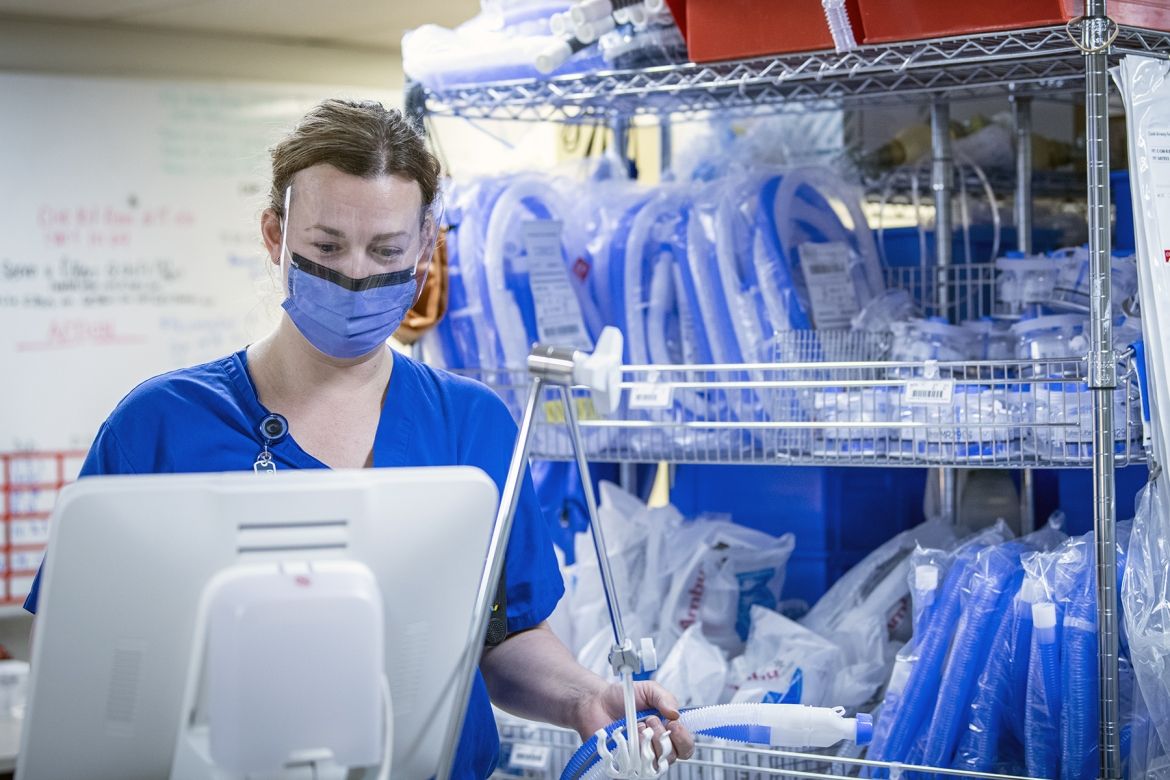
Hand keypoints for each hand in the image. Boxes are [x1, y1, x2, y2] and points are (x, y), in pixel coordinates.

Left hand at [574, 680, 695, 762]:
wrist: (597, 702)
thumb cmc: (622, 697)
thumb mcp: (648, 689)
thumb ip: (665, 698)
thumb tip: (676, 714)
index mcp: (667, 730)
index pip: (685, 746)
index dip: (683, 738)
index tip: (673, 724)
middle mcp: (656, 747)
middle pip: (672, 756)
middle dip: (663, 737)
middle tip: (650, 720)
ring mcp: (641, 756)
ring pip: (655, 762)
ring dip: (647, 742)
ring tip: (637, 726)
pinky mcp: (626, 762)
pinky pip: (636, 766)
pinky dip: (634, 751)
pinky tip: (628, 737)